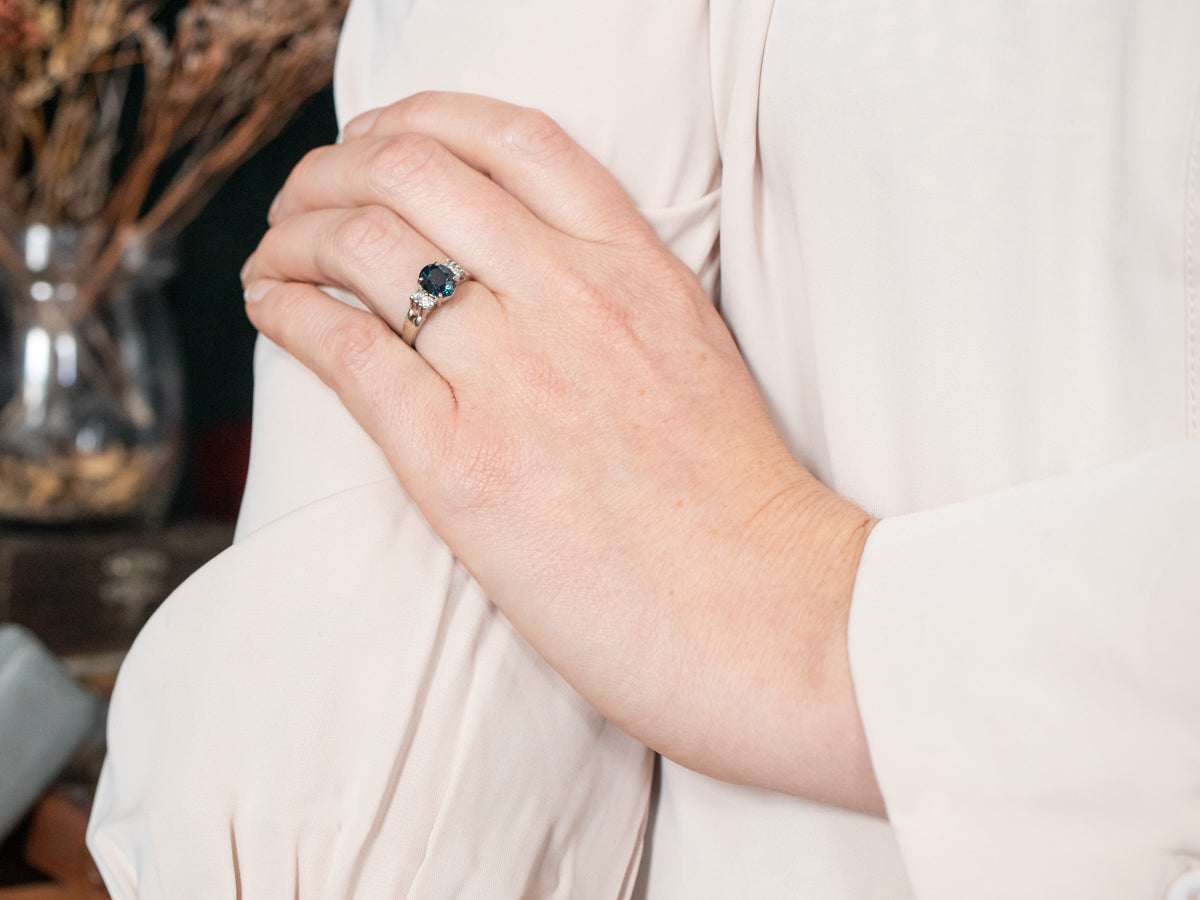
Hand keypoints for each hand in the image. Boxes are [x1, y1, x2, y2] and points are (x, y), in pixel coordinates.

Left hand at [241, 92, 883, 814]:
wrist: (758, 613)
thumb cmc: (733, 503)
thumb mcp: (692, 355)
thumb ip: (613, 294)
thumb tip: (519, 268)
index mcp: (636, 267)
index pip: (511, 137)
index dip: (422, 119)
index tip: (380, 140)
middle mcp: (571, 297)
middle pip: (414, 169)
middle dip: (334, 169)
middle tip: (307, 200)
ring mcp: (513, 373)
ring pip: (362, 244)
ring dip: (295, 234)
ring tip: (276, 257)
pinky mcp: (459, 460)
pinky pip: (345, 347)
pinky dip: (288, 309)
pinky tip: (273, 307)